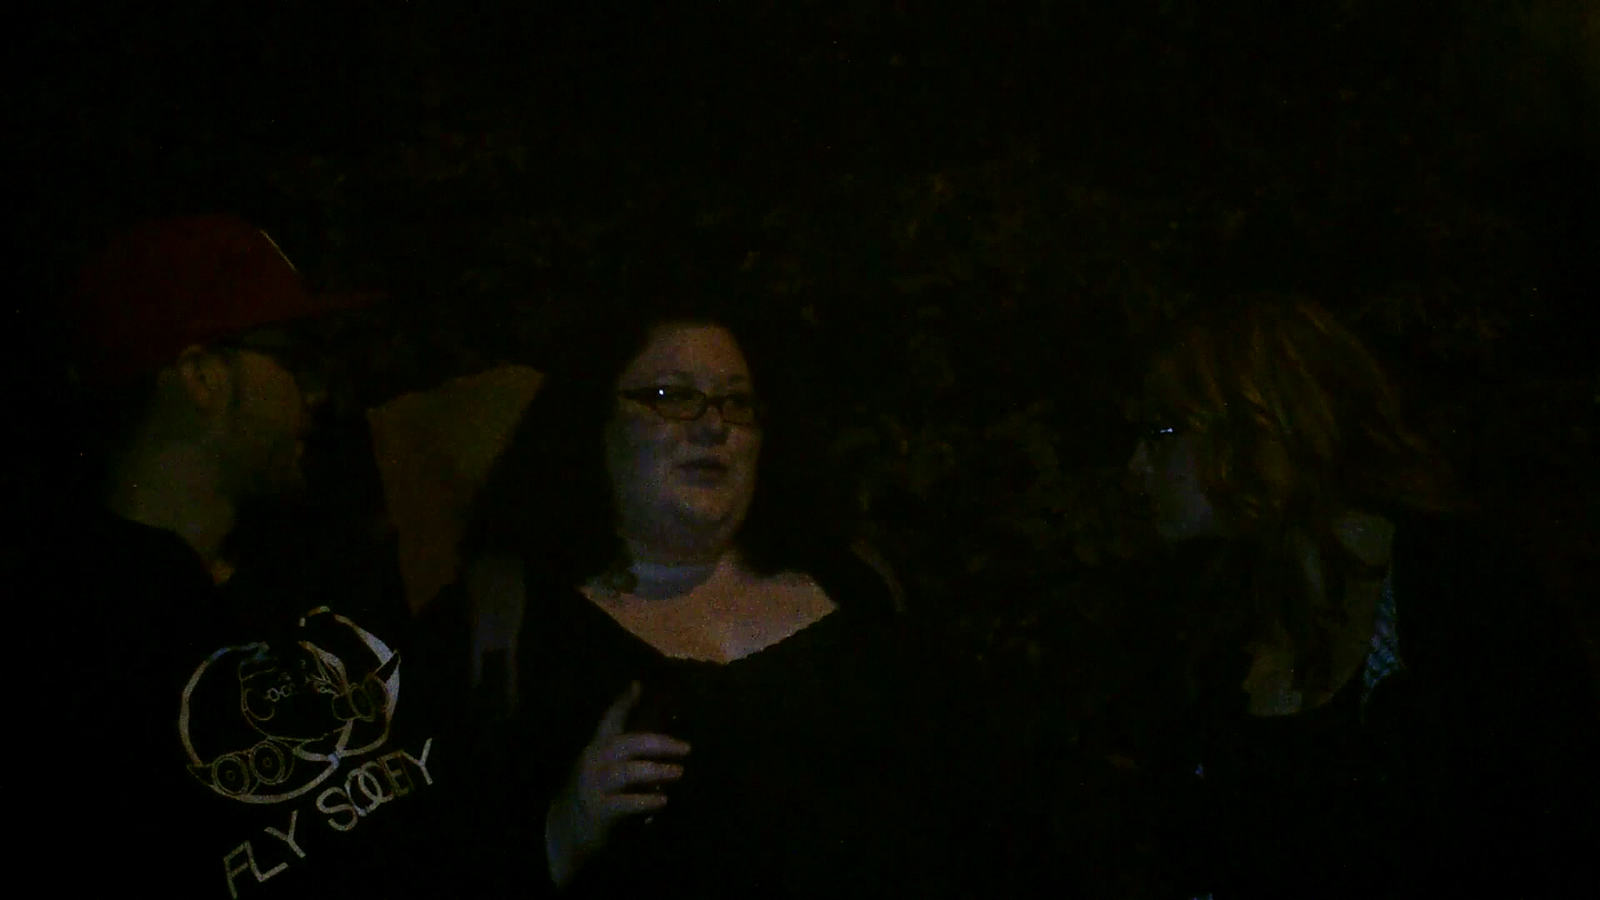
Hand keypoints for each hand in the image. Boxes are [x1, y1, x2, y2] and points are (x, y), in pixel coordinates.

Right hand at [545, 682, 691, 886]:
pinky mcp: (597, 810)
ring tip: (678, 772)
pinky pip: (623, 803)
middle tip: (685, 748)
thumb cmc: (596, 794)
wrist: (566, 831)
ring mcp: (592, 785)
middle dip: (657, 743)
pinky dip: (644, 801)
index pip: (609, 720)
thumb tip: (663, 744)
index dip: (623, 702)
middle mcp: (593, 762)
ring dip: (654, 770)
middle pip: (626, 744)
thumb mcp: (607, 769)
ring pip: (625, 772)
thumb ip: (628, 755)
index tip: (638, 685)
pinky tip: (663, 800)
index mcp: (597, 748)